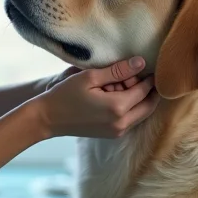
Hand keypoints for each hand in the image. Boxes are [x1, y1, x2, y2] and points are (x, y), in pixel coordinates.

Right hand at [32, 57, 160, 139]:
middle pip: (149, 105)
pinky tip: (114, 95)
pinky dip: (130, 107)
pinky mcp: (113, 135)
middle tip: (134, 76)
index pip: (144, 90)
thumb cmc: (66, 94)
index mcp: (117, 107)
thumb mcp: (90, 77)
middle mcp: (122, 123)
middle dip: (147, 90)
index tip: (145, 65)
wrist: (48, 118)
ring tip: (120, 85)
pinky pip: (132, 119)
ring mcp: (118, 132)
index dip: (147, 77)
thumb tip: (141, 62)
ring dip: (138, 99)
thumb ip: (118, 70)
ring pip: (142, 113)